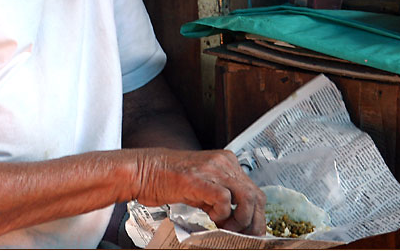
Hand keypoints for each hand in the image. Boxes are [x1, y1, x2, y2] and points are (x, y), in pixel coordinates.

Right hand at [131, 148, 265, 234]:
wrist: (143, 170)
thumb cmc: (168, 179)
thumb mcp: (201, 186)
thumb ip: (220, 198)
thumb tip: (236, 220)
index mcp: (226, 162)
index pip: (255, 191)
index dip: (256, 216)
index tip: (251, 231)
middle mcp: (224, 163)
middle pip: (256, 196)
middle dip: (253, 222)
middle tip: (243, 236)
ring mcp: (213, 170)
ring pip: (247, 198)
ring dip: (240, 220)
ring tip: (227, 227)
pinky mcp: (199, 180)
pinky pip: (225, 199)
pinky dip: (223, 214)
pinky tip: (211, 217)